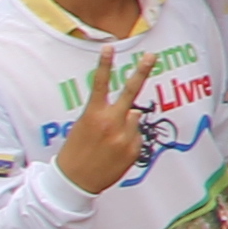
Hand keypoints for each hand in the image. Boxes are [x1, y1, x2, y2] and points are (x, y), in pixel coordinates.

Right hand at [57, 50, 144, 194]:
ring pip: (134, 117)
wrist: (75, 182)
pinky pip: (136, 136)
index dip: (105, 65)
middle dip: (142, 72)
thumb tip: (131, 111)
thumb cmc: (75, 151)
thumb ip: (105, 115)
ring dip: (126, 123)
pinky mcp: (134, 149)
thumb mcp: (83, 127)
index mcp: (93, 115)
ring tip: (109, 140)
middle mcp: (112, 123)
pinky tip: (114, 151)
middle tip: (152, 56)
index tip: (109, 47)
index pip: (100, 84)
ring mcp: (125, 136)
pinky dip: (129, 140)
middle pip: (131, 92)